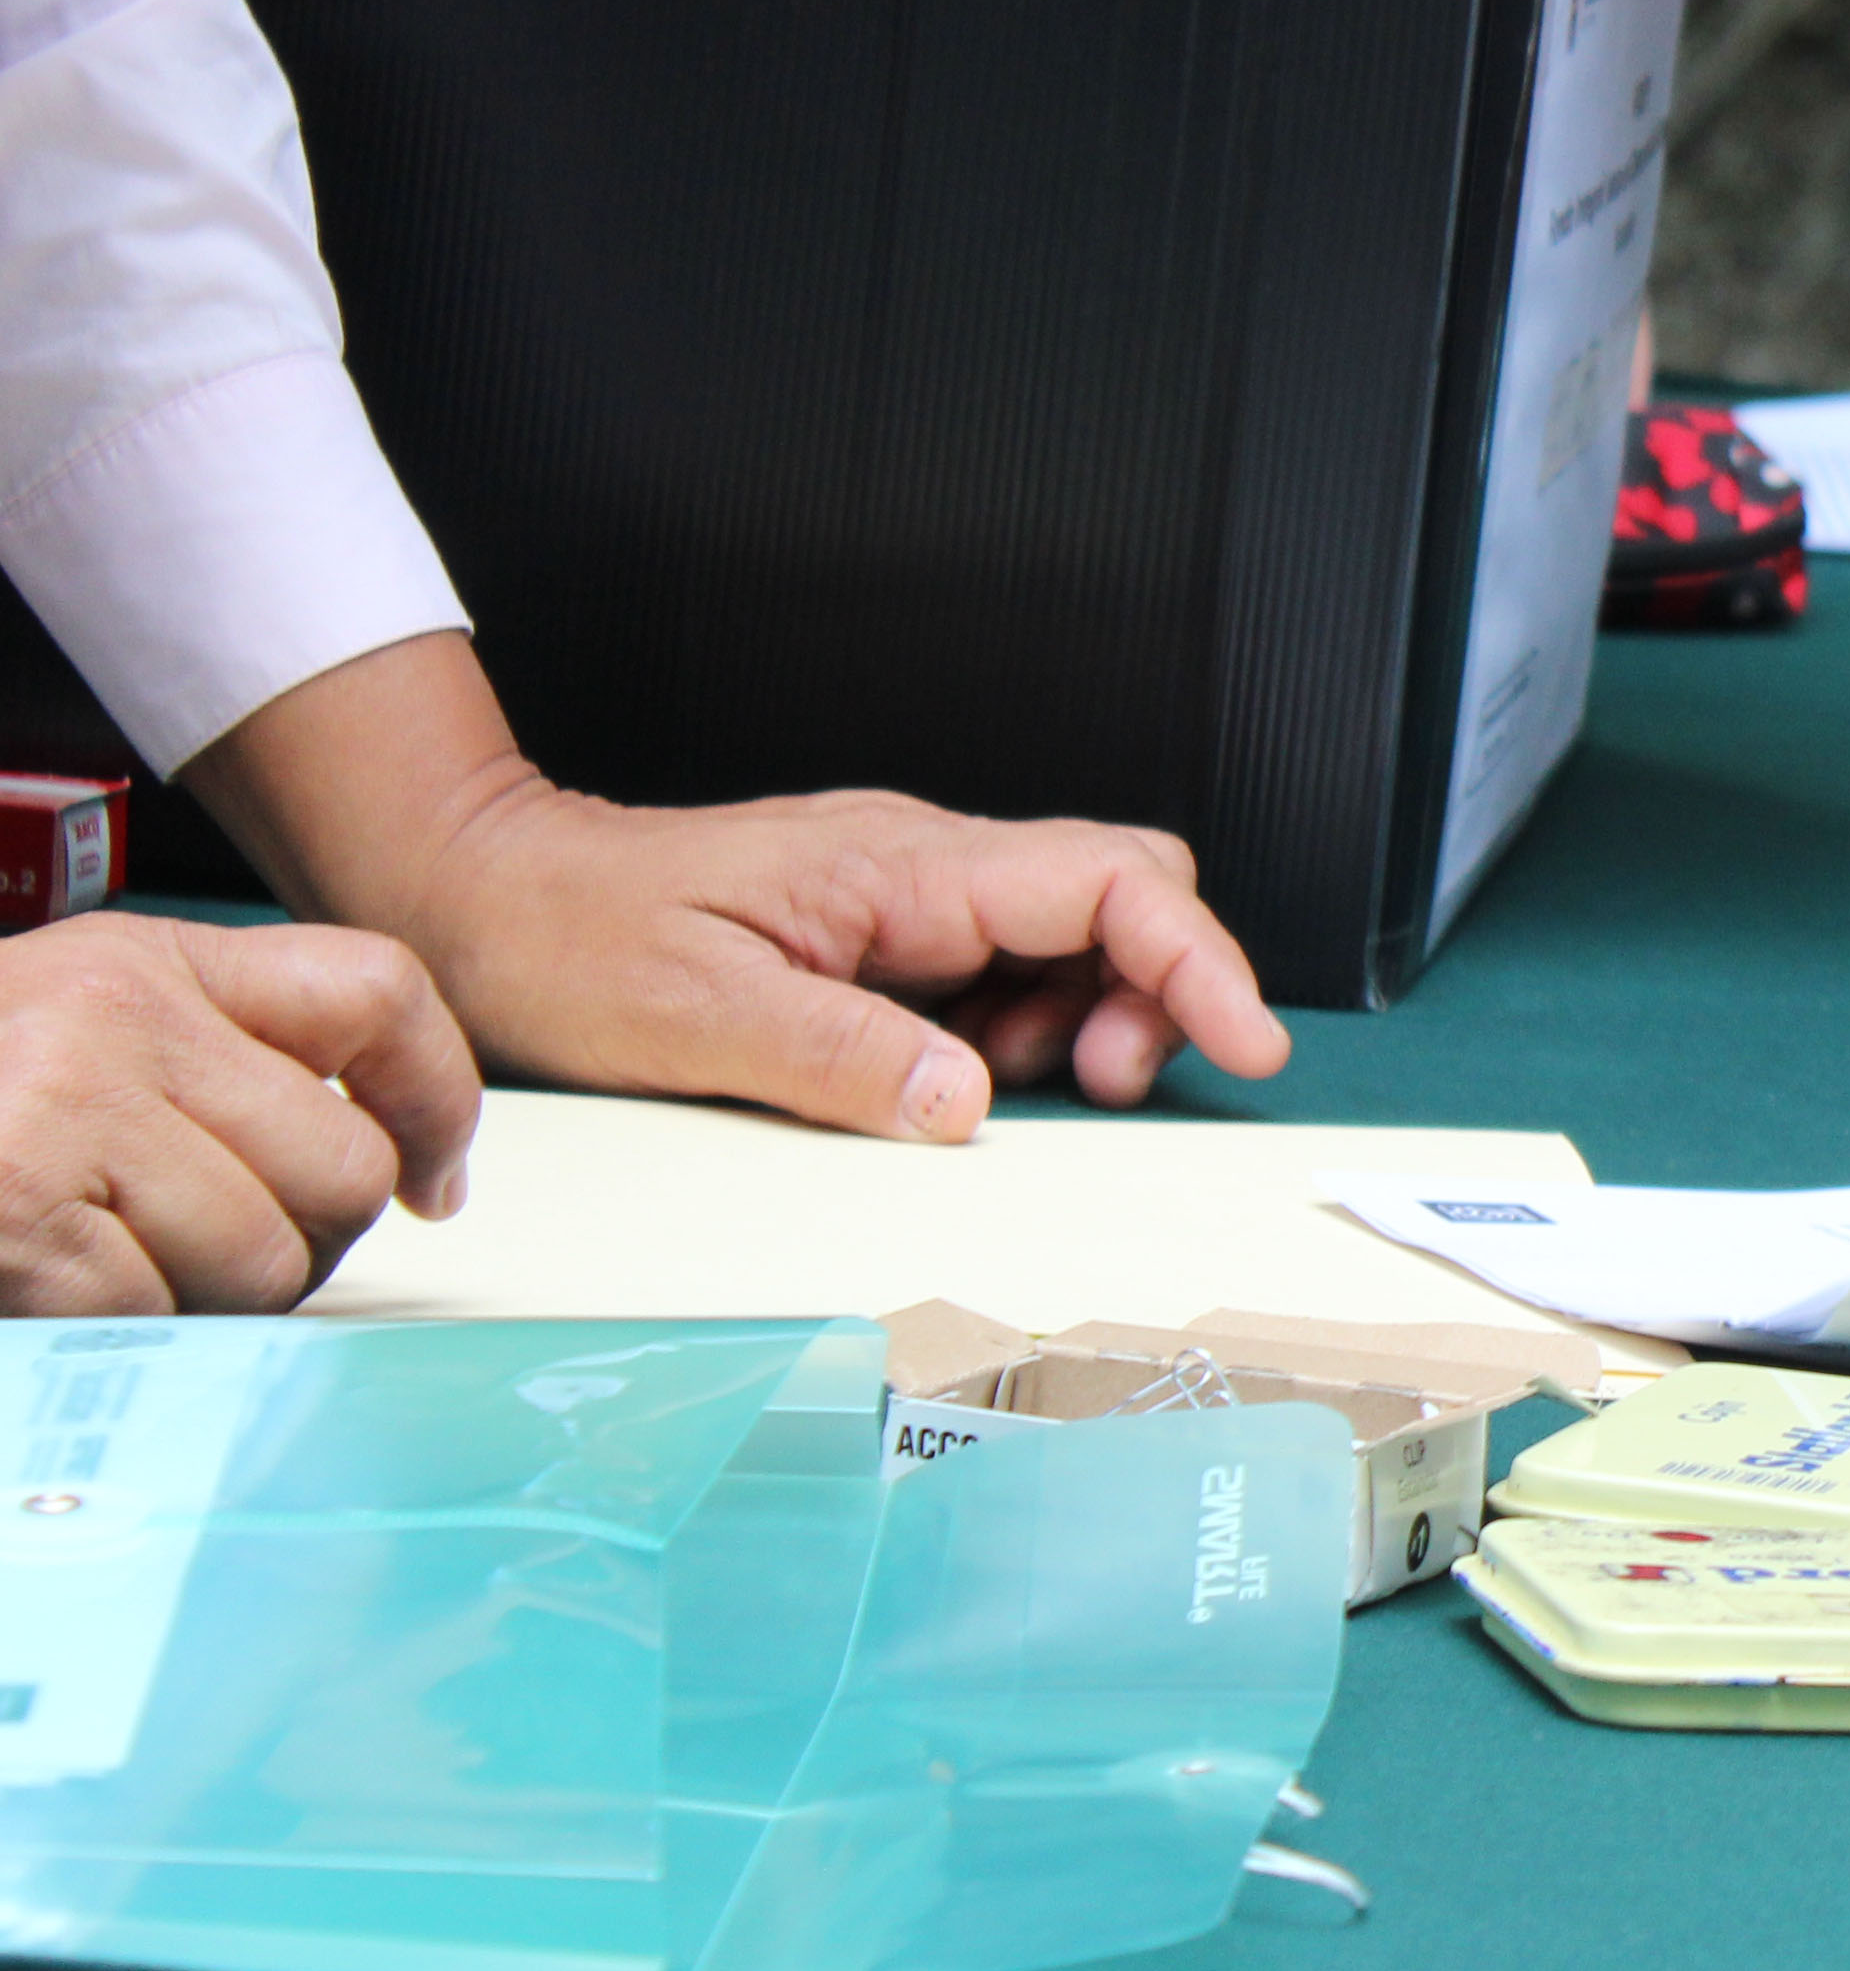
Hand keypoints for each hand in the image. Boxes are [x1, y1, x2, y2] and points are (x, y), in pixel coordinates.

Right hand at [0, 915, 482, 1314]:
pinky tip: (54, 1293)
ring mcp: (66, 1116)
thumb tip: (391, 1167)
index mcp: (149, 963)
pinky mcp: (20, 1223)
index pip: (377, 994)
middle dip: (302, 1240)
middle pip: (346, 1168)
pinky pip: (156, 1319)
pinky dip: (119, 1333)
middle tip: (216, 1255)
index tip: (434, 1182)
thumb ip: (217, 1063)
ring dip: (205, 1299)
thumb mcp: (71, 1024)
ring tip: (115, 1268)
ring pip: (267, 1263)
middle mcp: (119, 1020)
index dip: (437, 1100)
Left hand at [385, 782, 1294, 1138]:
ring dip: (1088, 1020)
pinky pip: (1006, 971)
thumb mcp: (693, 1018)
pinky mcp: (887, 936)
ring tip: (1020, 1093)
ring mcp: (910, 898)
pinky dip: (1023, 1034)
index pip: (1112, 879)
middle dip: (1159, 988)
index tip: (1245, 1040)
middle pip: (1124, 891)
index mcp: (903, 867)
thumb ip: (841, 1058)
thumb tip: (970, 1104)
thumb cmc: (569, 941)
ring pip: (1076, 936)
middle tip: (1101, 1088)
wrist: (482, 893)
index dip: (1199, 958)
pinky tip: (961, 1080)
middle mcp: (926, 866)